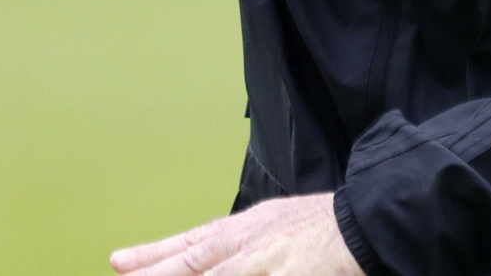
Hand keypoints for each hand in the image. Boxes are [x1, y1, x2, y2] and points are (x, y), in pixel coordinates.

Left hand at [111, 193, 363, 275]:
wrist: (370, 221)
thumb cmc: (327, 229)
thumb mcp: (277, 228)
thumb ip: (248, 248)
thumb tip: (222, 257)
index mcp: (245, 230)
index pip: (190, 245)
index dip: (152, 255)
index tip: (119, 262)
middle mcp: (248, 242)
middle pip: (190, 261)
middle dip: (152, 271)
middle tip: (121, 271)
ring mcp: (265, 260)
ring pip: (210, 274)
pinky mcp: (288, 274)